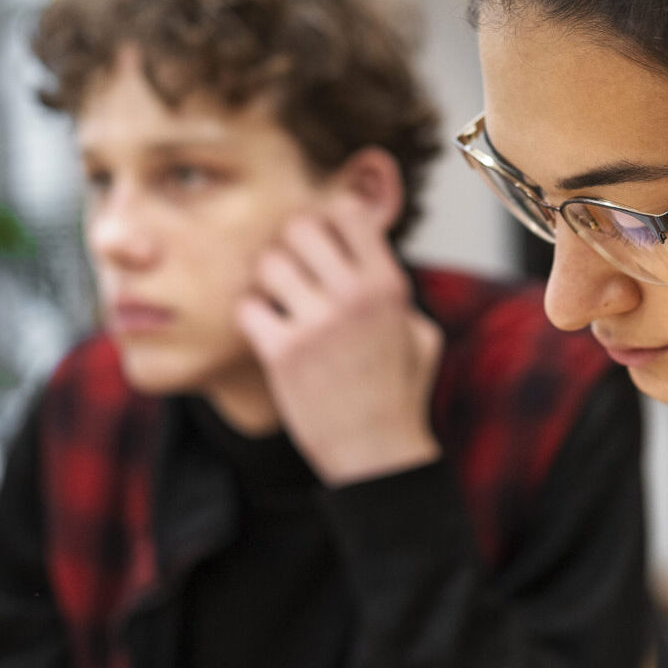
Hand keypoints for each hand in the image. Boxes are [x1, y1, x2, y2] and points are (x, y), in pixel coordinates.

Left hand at [236, 194, 442, 484]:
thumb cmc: (398, 395)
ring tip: (279, 306)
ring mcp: (318, 324)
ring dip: (267, 283)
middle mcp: (354, 297)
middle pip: (299, 228)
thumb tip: (369, 257)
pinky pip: (247, 308)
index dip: (326, 226)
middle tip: (293, 278)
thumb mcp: (420, 335)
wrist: (376, 454)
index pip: (344, 212)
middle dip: (291, 250)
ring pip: (268, 263)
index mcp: (388, 285)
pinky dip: (252, 320)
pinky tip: (267, 335)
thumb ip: (395, 293)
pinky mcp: (283, 354)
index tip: (323, 252)